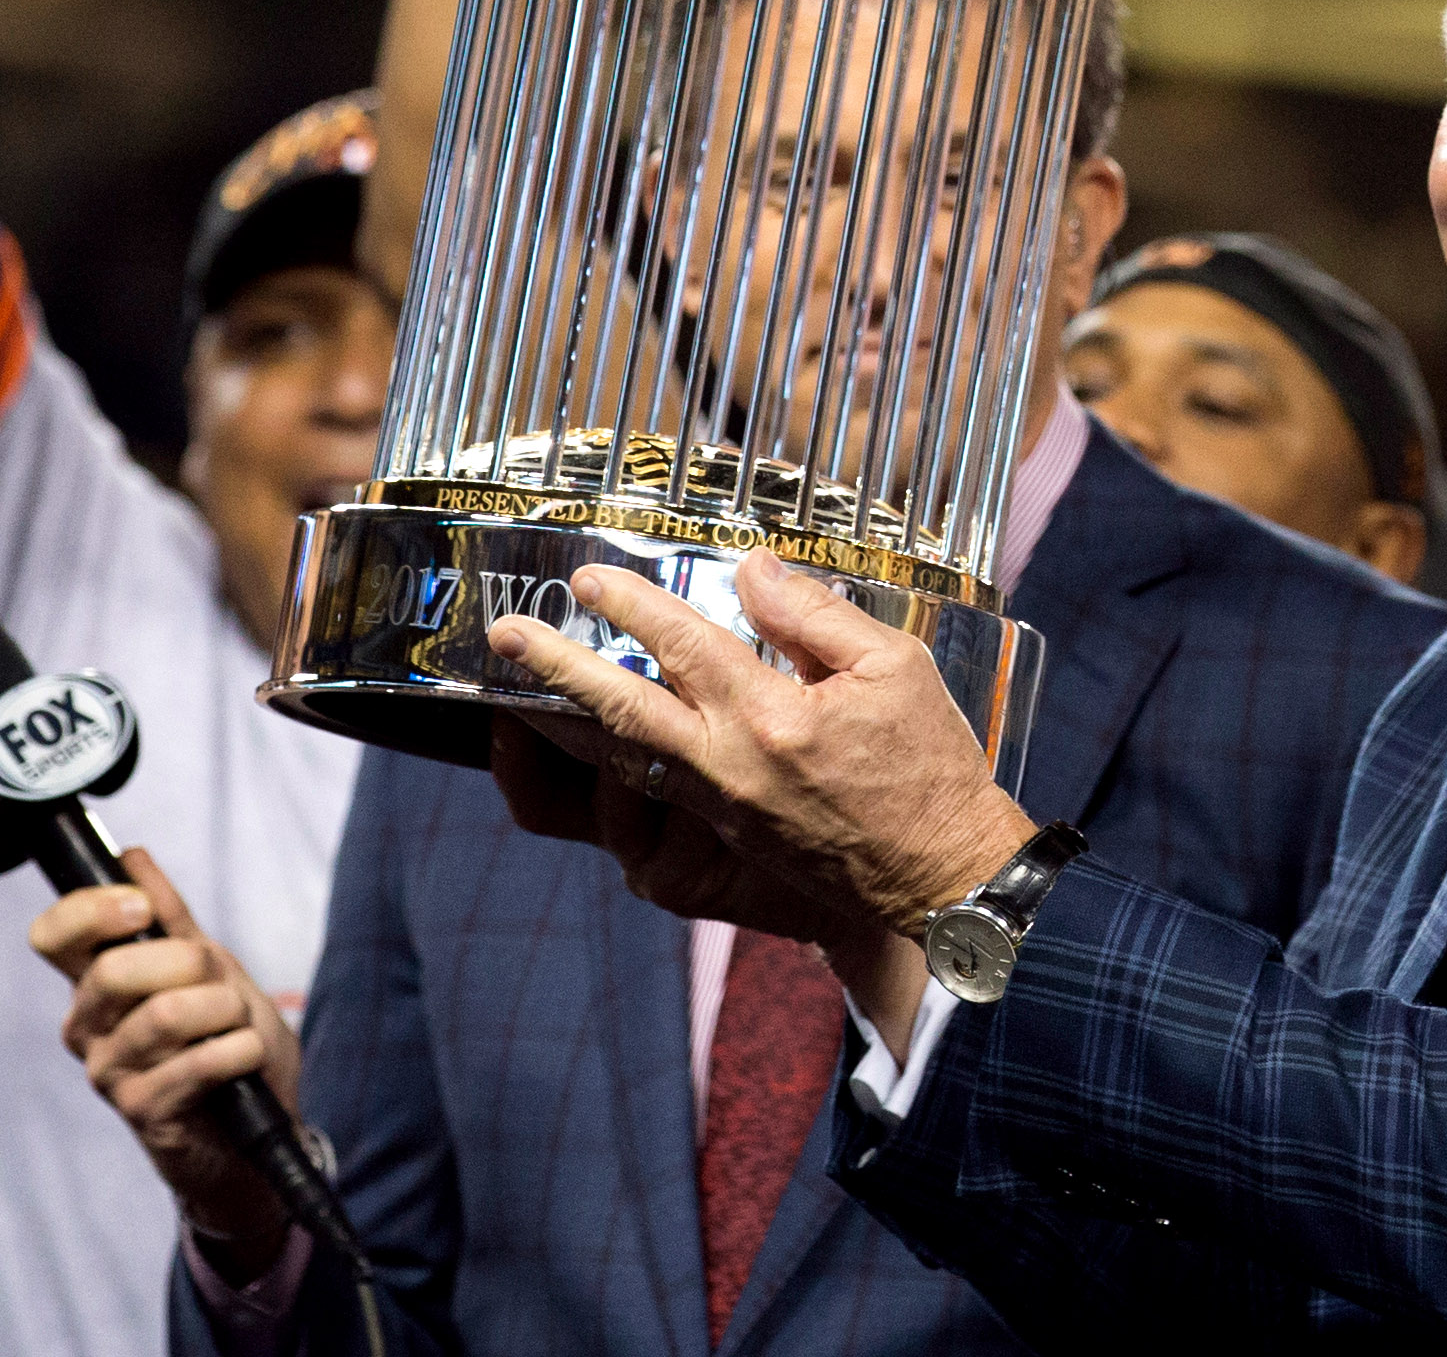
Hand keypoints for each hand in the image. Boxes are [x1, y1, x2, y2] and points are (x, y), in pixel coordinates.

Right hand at [29, 849, 301, 1276]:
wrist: (256, 1132)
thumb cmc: (228, 1044)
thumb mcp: (211, 970)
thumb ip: (172, 918)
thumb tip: (132, 856)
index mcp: (96, 984)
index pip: (52, 936)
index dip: (91, 910)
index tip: (141, 907)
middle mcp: (88, 1027)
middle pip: (115, 968)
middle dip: (191, 964)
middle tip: (219, 986)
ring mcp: (108, 1071)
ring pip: (166, 1012)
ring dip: (226, 1012)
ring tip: (238, 1029)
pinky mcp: (139, 1111)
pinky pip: (197, 1062)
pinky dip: (241, 1050)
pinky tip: (245, 1060)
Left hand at [484, 552, 1029, 941]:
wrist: (942, 875)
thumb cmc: (930, 766)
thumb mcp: (895, 667)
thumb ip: (814, 616)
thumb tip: (751, 572)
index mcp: (773, 719)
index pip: (682, 645)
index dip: (631, 604)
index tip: (588, 575)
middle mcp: (728, 769)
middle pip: (617, 712)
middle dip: (554, 667)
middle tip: (504, 632)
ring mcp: (717, 814)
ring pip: (617, 762)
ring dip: (566, 720)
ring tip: (524, 686)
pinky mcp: (720, 845)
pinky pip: (644, 799)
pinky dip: (610, 763)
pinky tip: (598, 737)